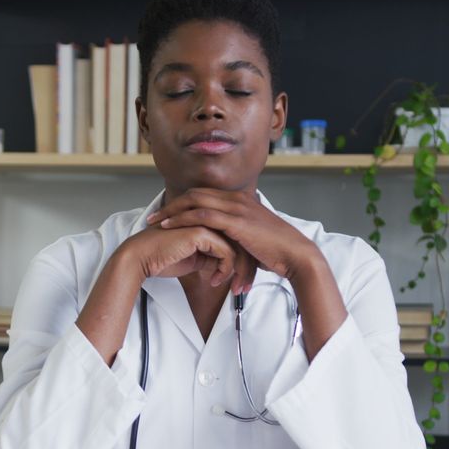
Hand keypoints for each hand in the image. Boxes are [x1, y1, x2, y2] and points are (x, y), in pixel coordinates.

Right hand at [121, 224, 243, 287]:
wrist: (142, 256)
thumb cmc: (163, 257)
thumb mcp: (196, 259)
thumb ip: (212, 258)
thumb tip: (226, 267)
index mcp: (209, 222)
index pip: (237, 240)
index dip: (243, 262)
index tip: (243, 282)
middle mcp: (210, 219)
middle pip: (242, 242)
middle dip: (246, 268)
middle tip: (243, 288)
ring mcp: (206, 223)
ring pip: (237, 247)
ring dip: (238, 272)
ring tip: (233, 287)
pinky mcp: (201, 232)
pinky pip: (226, 252)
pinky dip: (225, 270)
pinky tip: (214, 280)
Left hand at [145, 188, 316, 287]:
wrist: (295, 255)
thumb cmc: (277, 251)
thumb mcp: (254, 238)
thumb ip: (238, 237)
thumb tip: (227, 246)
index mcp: (241, 201)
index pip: (205, 195)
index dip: (183, 203)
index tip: (167, 214)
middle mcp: (237, 199)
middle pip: (195, 194)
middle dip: (171, 205)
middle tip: (153, 217)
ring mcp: (236, 207)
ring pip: (195, 202)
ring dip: (171, 212)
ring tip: (154, 223)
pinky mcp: (236, 221)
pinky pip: (201, 216)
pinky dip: (182, 219)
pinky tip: (168, 227)